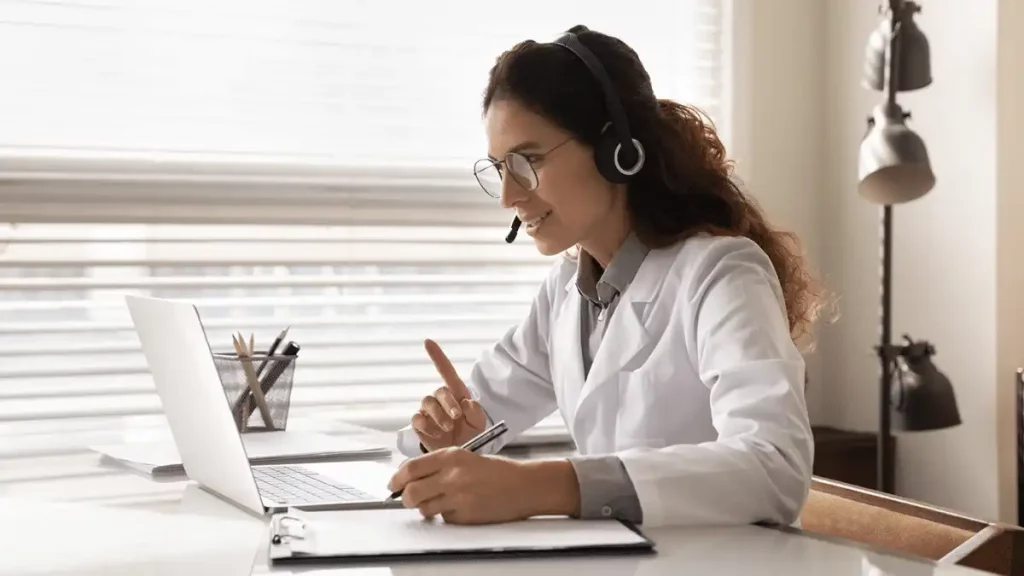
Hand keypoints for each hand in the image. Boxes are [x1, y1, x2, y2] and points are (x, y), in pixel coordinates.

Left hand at [388, 448, 571, 524]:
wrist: (523, 485)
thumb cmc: (497, 471)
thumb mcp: (466, 458)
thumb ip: (439, 466)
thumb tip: (412, 479)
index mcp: (451, 456)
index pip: (411, 468)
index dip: (397, 479)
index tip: (393, 484)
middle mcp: (451, 475)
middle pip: (411, 493)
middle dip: (406, 499)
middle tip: (409, 499)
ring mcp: (458, 497)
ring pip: (425, 509)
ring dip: (428, 508)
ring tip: (443, 501)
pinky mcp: (465, 515)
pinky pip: (445, 518)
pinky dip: (448, 515)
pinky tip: (462, 507)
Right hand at [411, 339, 486, 451]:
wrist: (460, 455)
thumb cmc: (471, 435)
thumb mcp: (480, 424)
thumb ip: (476, 412)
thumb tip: (466, 402)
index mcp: (457, 395)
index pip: (446, 372)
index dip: (437, 356)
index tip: (427, 341)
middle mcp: (441, 400)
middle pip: (439, 391)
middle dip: (448, 403)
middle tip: (456, 417)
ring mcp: (428, 411)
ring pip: (427, 403)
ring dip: (439, 415)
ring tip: (448, 428)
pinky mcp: (419, 424)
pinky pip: (418, 418)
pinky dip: (427, 426)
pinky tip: (436, 433)